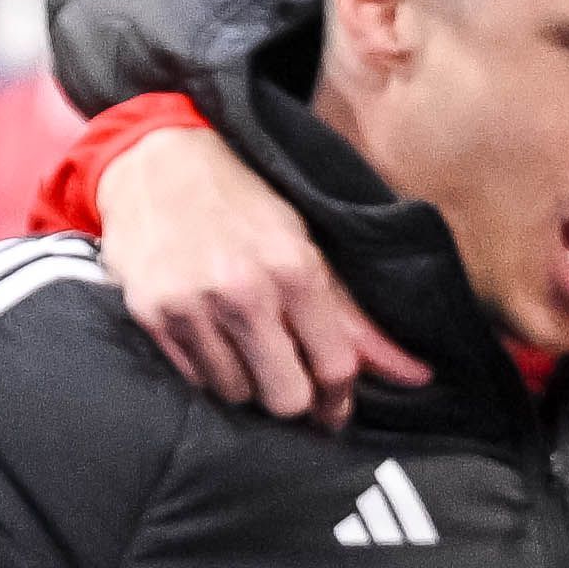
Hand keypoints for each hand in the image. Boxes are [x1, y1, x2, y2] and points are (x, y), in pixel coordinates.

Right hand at [97, 120, 422, 425]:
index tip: (333, 408)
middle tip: (287, 378)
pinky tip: (209, 332)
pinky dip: (208, 368)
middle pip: (285, 399)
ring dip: (246, 381)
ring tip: (241, 343)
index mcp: (294, 268)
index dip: (338, 400)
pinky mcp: (150, 315)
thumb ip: (353, 317)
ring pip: (235, 394)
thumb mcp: (304, 243)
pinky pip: (194, 379)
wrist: (155, 159)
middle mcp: (244, 291)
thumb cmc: (243, 200)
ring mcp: (192, 306)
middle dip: (292, 398)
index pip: (334, 367)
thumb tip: (418, 377)